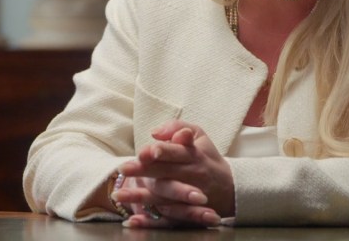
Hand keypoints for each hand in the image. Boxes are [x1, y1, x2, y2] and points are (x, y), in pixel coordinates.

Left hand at [114, 120, 233, 227]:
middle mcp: (192, 176)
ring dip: (139, 197)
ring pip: (162, 196)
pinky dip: (148, 221)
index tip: (145, 151)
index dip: (162, 152)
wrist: (230, 188)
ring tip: (118, 195)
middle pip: (166, 172)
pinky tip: (132, 220)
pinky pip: (166, 218)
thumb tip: (155, 133)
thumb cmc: (206, 157)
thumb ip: (177, 127)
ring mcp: (188, 197)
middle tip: (124, 168)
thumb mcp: (199, 135)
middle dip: (144, 170)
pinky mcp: (185, 213)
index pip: (176, 152)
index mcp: (194, 156)